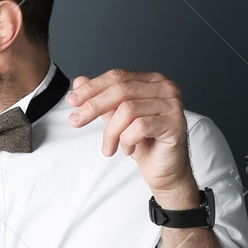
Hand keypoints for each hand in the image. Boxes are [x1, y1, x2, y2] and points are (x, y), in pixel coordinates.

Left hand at [67, 70, 194, 200]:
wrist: (165, 171)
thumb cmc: (144, 143)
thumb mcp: (117, 119)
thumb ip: (101, 99)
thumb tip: (79, 81)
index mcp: (152, 81)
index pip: (118, 77)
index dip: (92, 87)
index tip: (72, 101)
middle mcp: (165, 87)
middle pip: (121, 90)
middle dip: (94, 106)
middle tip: (76, 121)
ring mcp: (172, 104)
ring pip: (128, 110)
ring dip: (111, 132)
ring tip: (108, 148)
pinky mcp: (175, 124)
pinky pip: (140, 127)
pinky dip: (127, 140)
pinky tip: (127, 149)